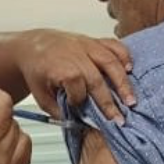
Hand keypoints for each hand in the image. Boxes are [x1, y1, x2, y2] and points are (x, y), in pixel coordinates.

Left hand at [14, 31, 134, 122]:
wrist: (32, 45)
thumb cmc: (37, 70)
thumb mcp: (39, 94)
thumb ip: (57, 110)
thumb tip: (76, 123)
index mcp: (61, 68)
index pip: (77, 89)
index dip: (78, 100)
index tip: (77, 106)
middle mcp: (76, 55)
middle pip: (97, 80)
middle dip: (109, 102)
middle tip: (119, 119)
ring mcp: (87, 45)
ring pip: (110, 62)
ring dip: (123, 82)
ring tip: (131, 100)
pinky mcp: (93, 40)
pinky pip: (113, 45)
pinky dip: (124, 56)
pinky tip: (130, 69)